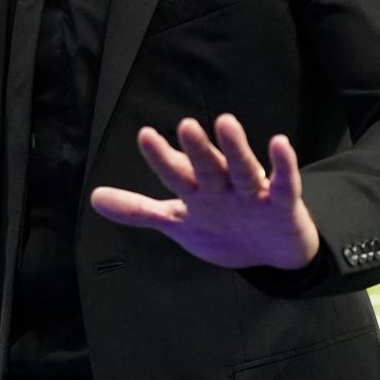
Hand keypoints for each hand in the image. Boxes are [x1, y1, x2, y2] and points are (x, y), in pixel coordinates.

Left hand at [89, 114, 319, 270]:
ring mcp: (254, 193)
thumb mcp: (179, 223)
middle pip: (208, 167)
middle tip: (184, 125)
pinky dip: (283, 166)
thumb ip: (139, 210)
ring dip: (235, 149)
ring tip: (226, 123)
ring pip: (243, 169)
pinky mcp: (283, 204)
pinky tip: (280, 144)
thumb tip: (95, 198)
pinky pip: (285, 184)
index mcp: (198, 192)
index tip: (145, 135)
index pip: (176, 173)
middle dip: (196, 149)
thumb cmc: (225, 230)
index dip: (161, 158)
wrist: (273, 255)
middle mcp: (224, 186)